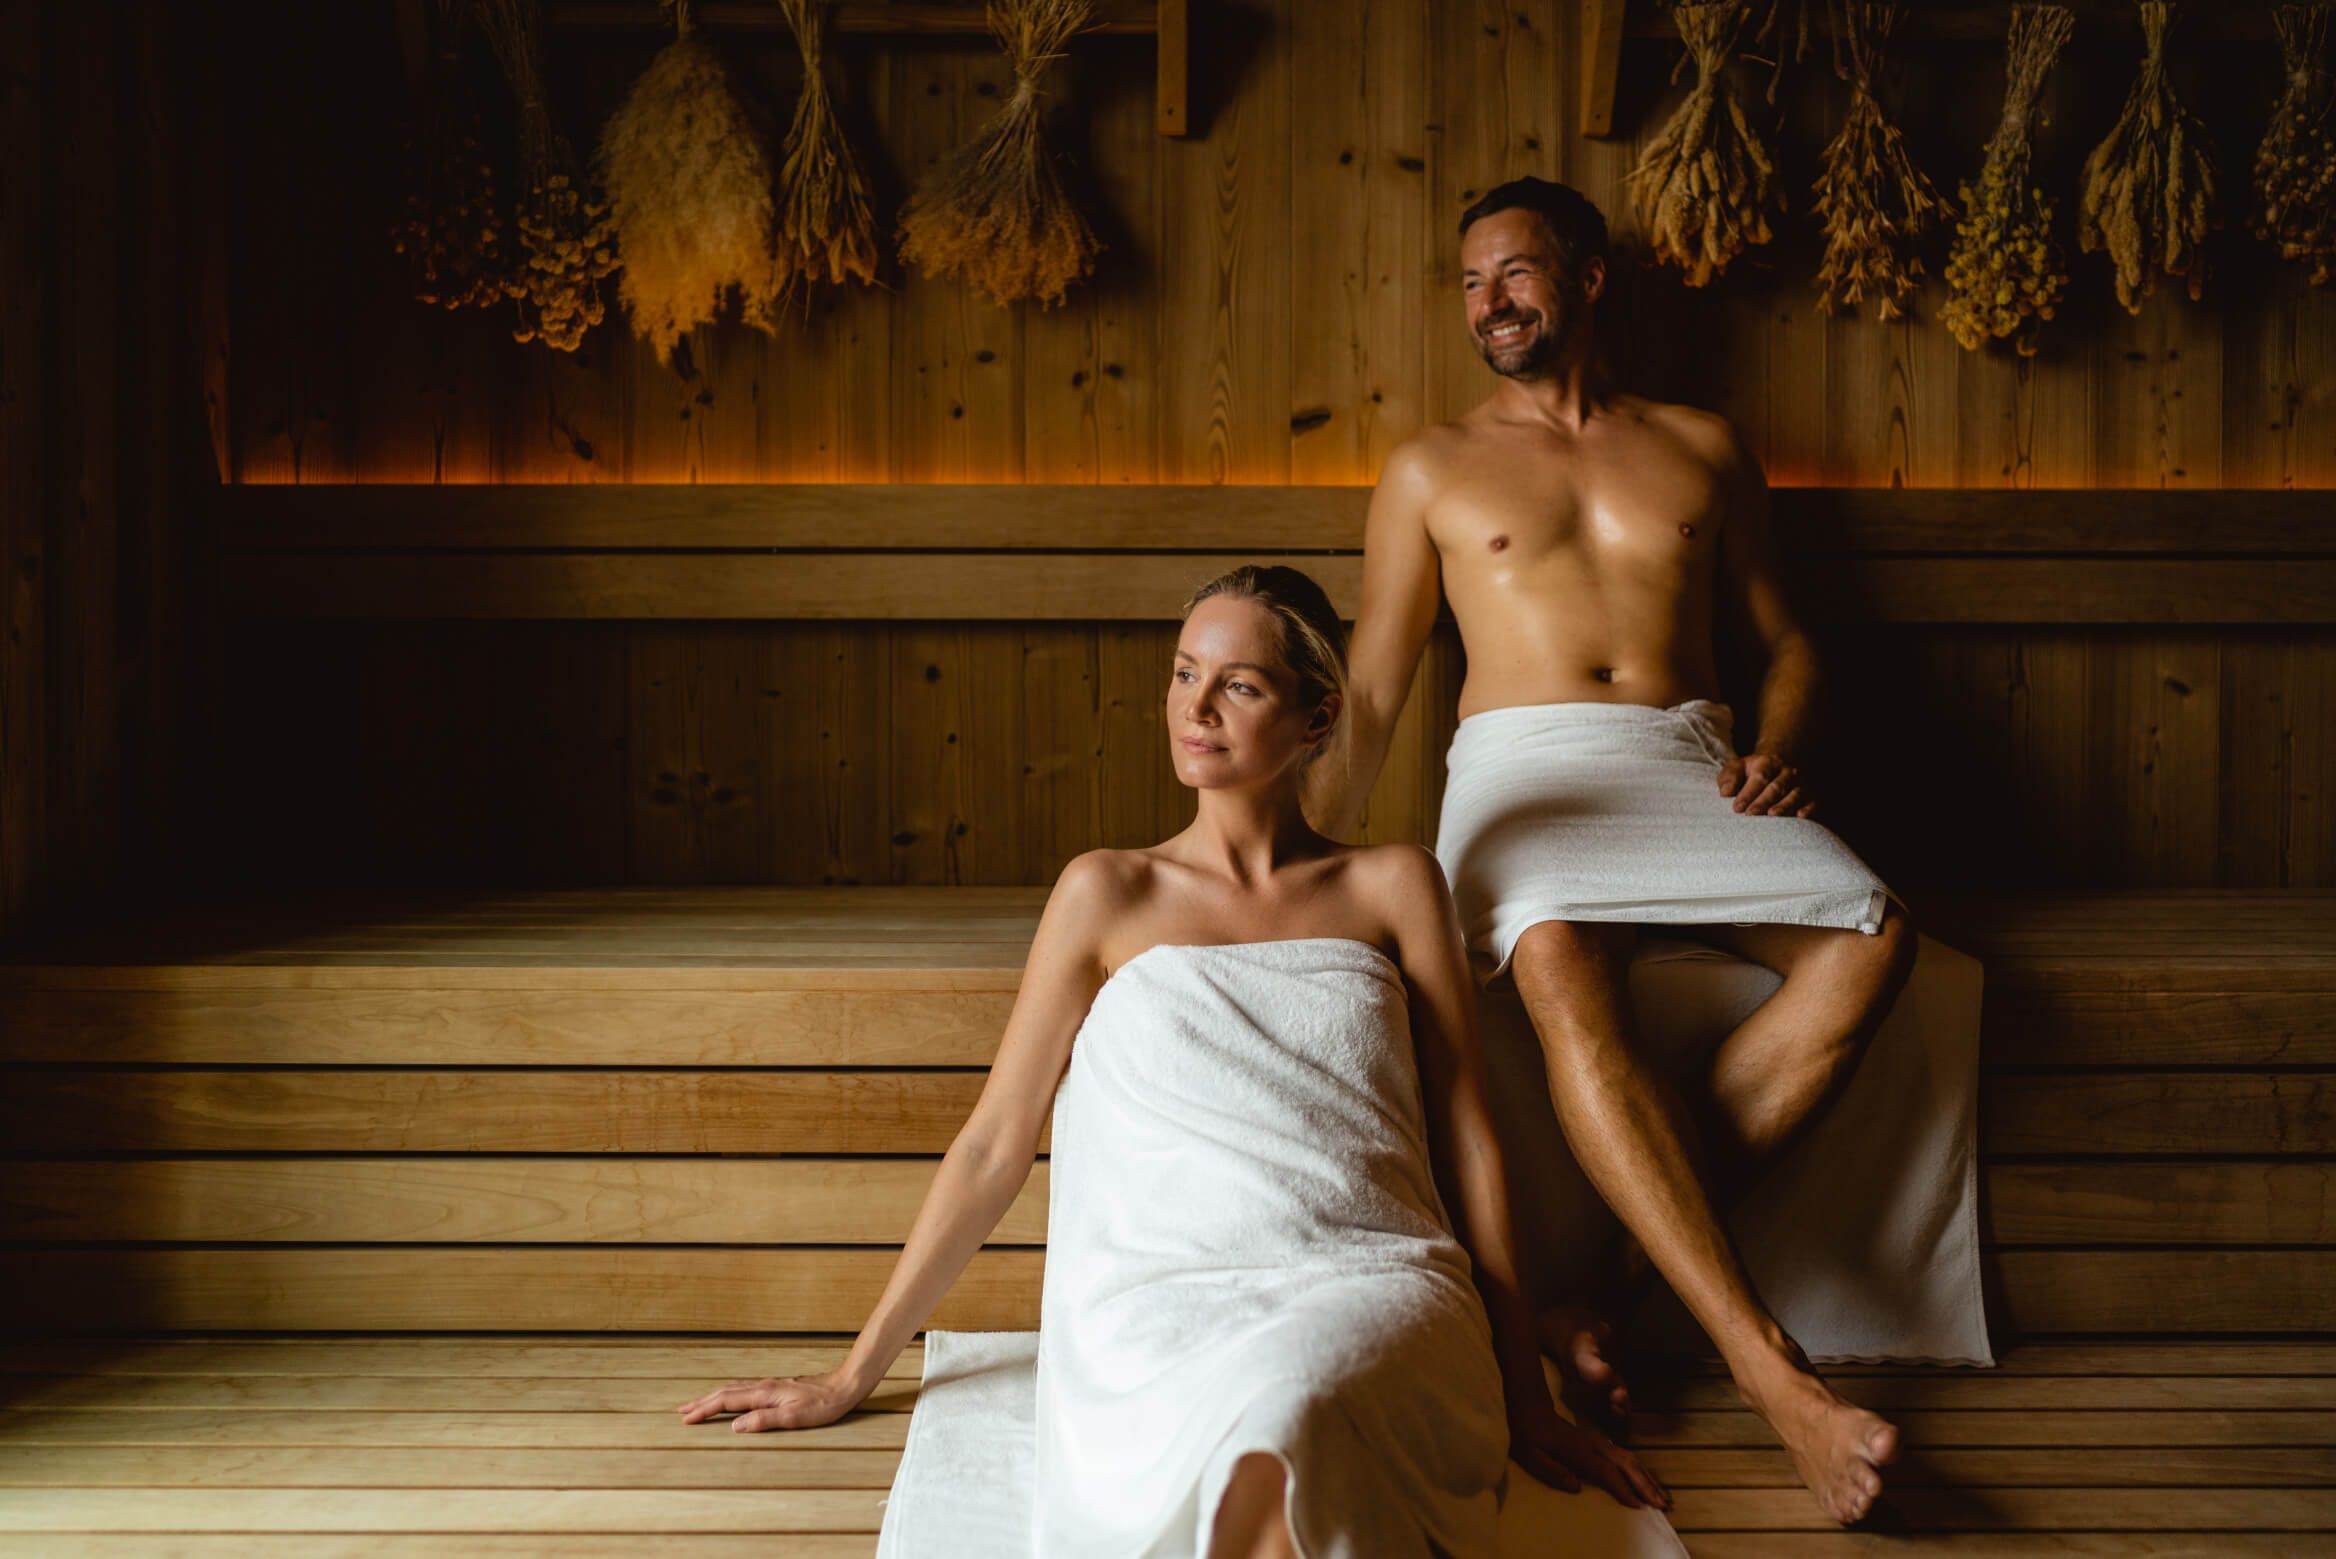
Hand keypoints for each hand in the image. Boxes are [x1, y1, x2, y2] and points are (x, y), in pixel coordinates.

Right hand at [675, 1368, 865, 1432]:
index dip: (704, 1410)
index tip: (686, 1419)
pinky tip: (731, 1399)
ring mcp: (770, 1385)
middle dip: (701, 1401)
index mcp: (764, 1393)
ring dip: (713, 1397)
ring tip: (698, 1404)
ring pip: (733, 1389)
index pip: (726, 1401)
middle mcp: (763, 1386)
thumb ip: (764, 1421)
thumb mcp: (795, 1417)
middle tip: (680, 1411)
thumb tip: (734, 1426)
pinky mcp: (777, 1387)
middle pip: (725, 1392)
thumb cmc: (823, 1405)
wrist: (844, 1385)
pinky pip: (744, 1389)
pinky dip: (728, 1395)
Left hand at [1509, 1401, 1671, 1510]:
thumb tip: (1576, 1487)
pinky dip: (1642, 1471)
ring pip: (1631, 1459)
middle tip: (1662, 1505)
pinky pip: (1627, 1457)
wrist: (1531, 1408)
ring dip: (1648, 1479)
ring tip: (1664, 1498)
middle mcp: (1594, 1445)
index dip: (1622, 1488)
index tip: (1638, 1505)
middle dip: (1646, 1485)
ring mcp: (1599, 1443)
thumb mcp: (1530, 1455)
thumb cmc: (1528, 1435)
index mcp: (1578, 1451)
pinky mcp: (1601, 1444)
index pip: (1606, 1471)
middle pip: (1626, 1465)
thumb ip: (1552, 1471)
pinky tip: (1649, 1482)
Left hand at [1719, 750, 1814, 817]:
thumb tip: (1725, 792)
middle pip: (1776, 787)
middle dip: (1762, 801)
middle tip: (1750, 814)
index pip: (1759, 777)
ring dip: (1784, 805)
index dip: (1748, 793)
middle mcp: (1787, 771)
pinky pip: (1812, 801)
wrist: (1778, 765)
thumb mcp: (1737, 768)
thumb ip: (1729, 778)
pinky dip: (1808, 808)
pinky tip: (1800, 816)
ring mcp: (1800, 783)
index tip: (1737, 808)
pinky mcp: (1811, 795)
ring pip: (1794, 794)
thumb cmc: (1751, 772)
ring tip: (1772, 815)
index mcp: (1768, 762)